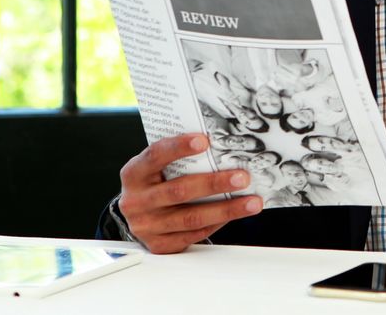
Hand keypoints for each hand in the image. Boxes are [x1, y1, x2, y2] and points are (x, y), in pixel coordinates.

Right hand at [118, 133, 263, 253]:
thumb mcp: (157, 168)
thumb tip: (220, 149)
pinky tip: (234, 214)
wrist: (137, 215)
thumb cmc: (154, 183)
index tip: (204, 141)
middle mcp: (136, 201)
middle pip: (179, 191)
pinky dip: (217, 223)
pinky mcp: (159, 244)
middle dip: (215, 184)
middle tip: (242, 178)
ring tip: (252, 202)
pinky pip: (193, 234)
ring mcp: (146, 226)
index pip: (155, 156)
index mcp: (134, 174)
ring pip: (191, 217)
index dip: (178, 147)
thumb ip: (178, 160)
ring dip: (226, 209)